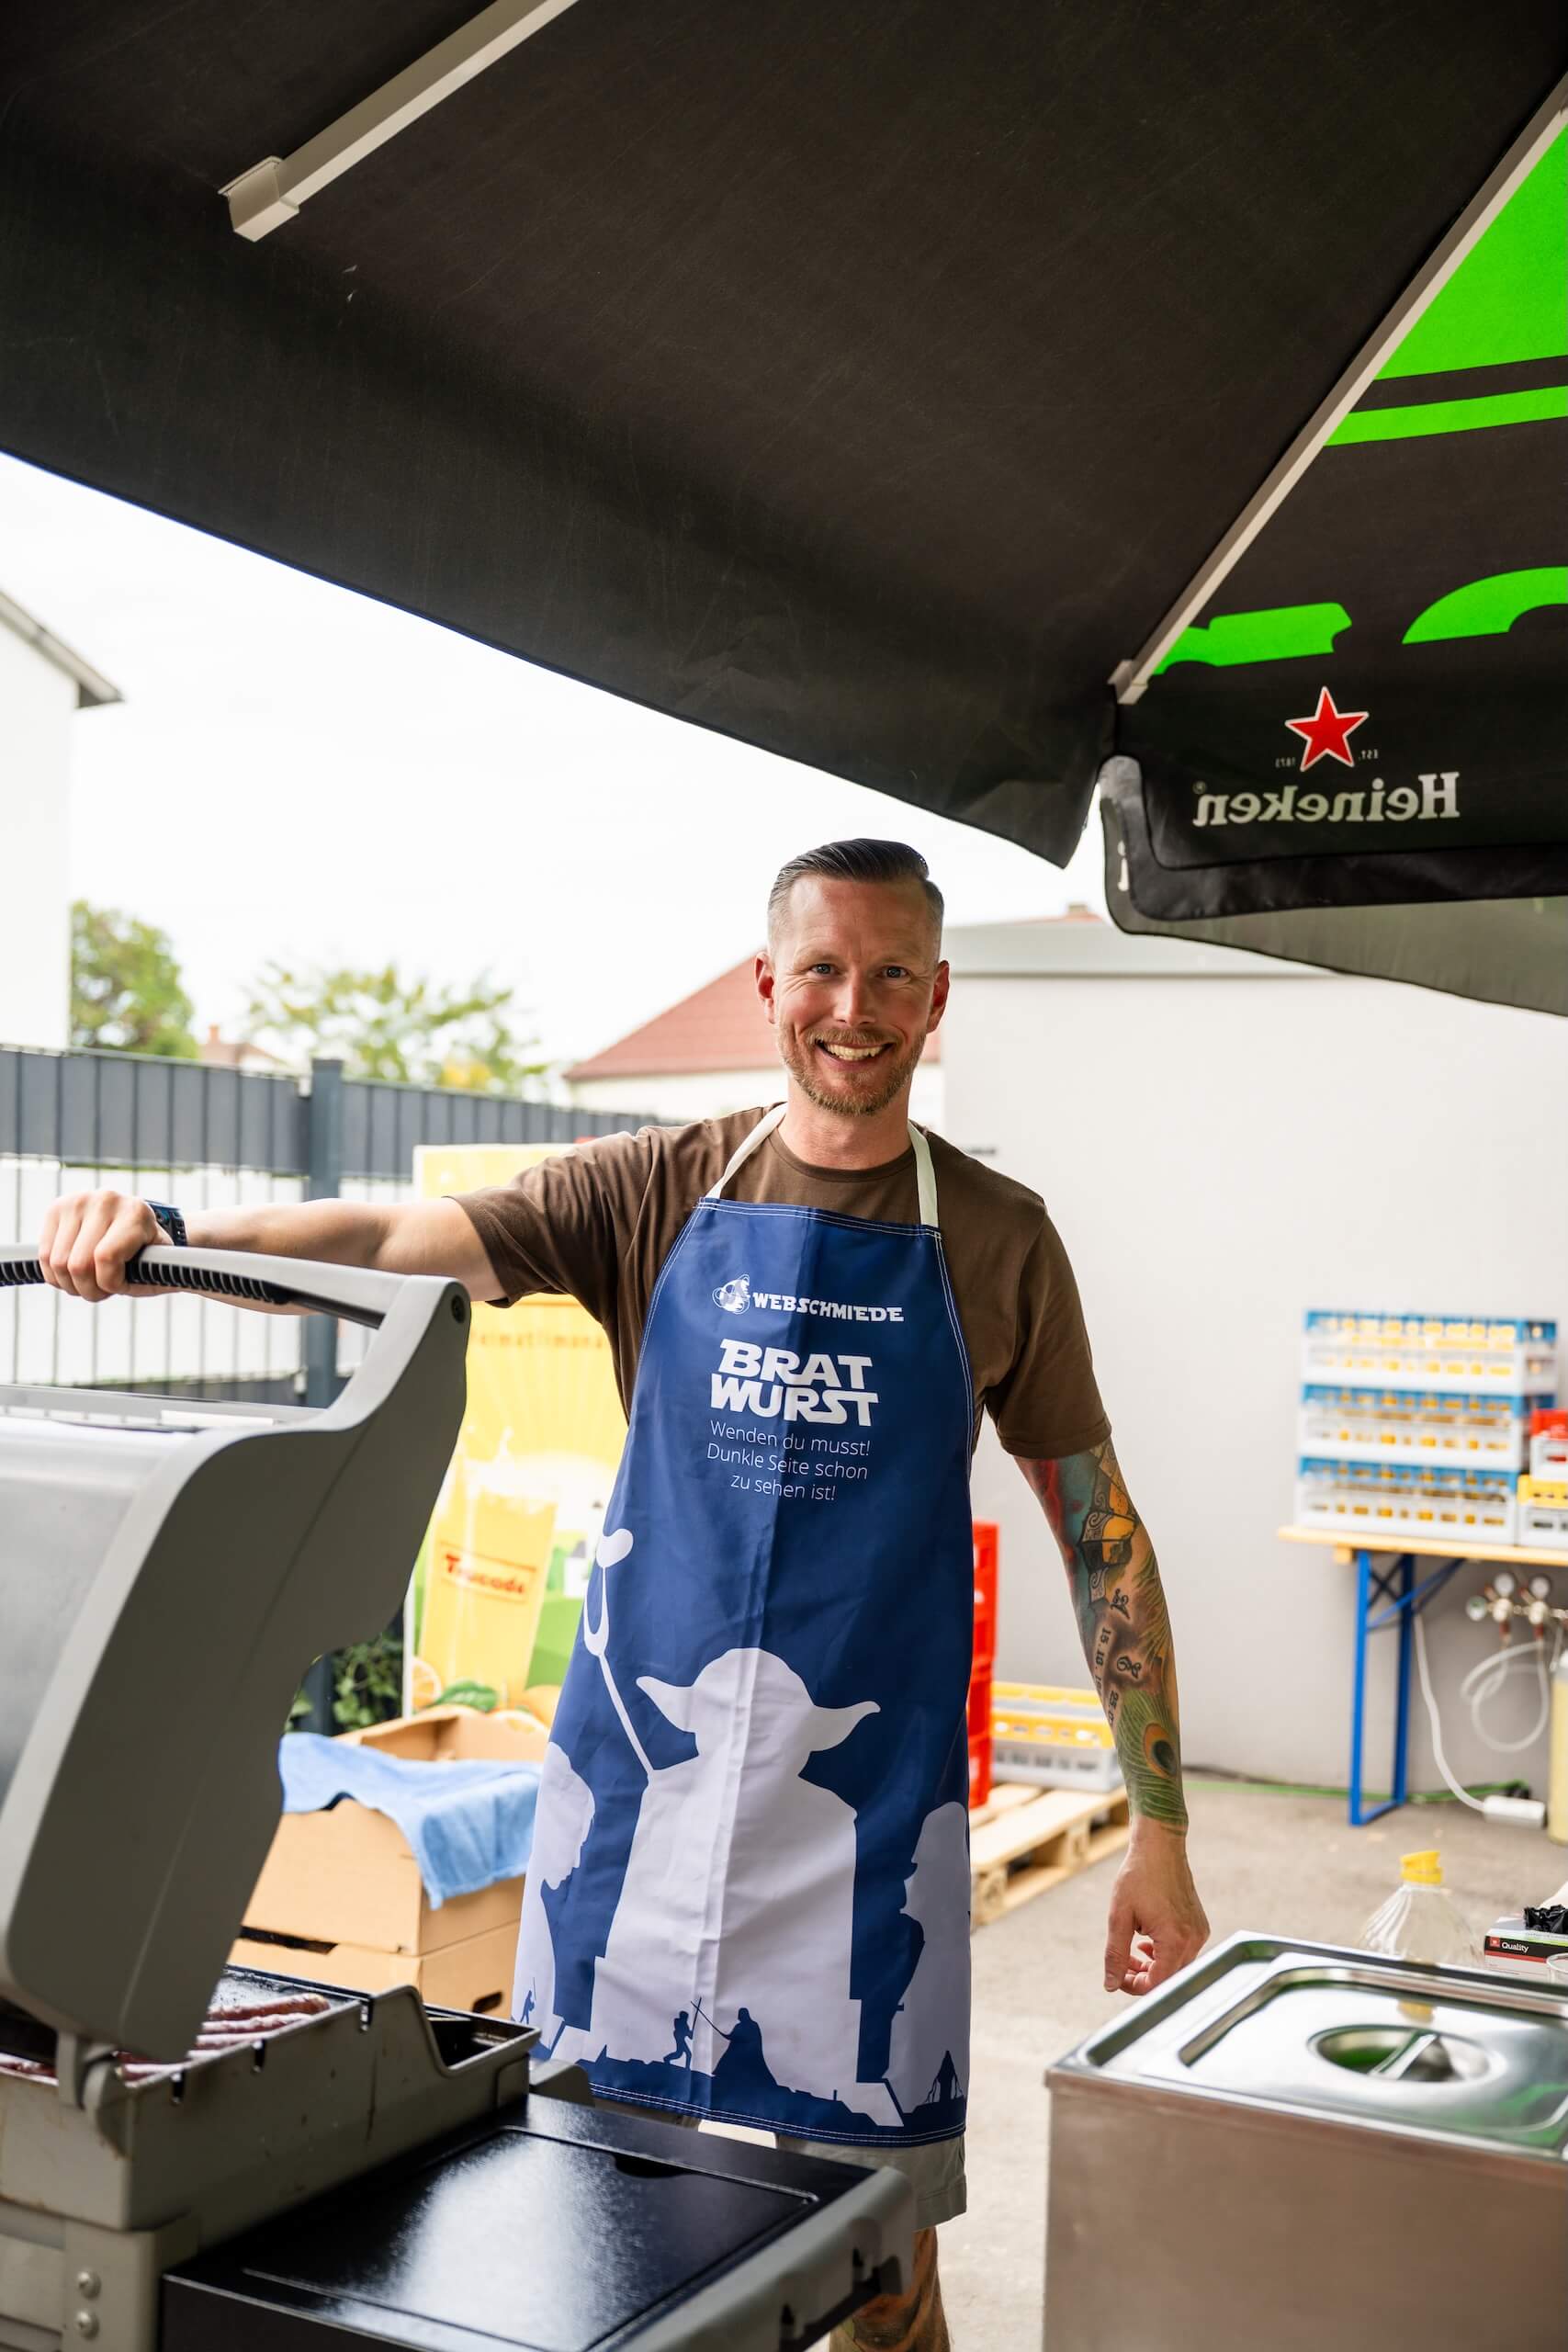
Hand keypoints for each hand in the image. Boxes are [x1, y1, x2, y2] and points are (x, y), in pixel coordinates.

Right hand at [38, 1189, 169, 1301]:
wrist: (143, 1228)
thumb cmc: (153, 1257)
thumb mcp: (158, 1270)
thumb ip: (140, 1278)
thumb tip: (121, 1279)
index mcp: (136, 1213)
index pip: (106, 1259)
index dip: (109, 1285)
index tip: (121, 1287)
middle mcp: (107, 1200)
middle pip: (77, 1264)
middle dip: (88, 1290)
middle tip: (102, 1291)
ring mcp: (79, 1200)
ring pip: (56, 1263)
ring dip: (71, 1285)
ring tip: (90, 1282)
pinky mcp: (57, 1208)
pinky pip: (43, 1254)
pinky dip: (55, 1274)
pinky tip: (72, 1273)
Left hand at [1102, 1822, 1208, 1995]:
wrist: (1160, 1846)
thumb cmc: (1138, 1875)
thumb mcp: (1119, 1916)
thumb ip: (1115, 1955)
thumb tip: (1110, 1984)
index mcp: (1174, 1940)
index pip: (1157, 1985)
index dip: (1134, 1986)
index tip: (1117, 1976)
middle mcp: (1193, 1940)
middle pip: (1168, 1979)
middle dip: (1142, 1976)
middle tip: (1121, 1963)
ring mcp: (1200, 1933)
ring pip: (1176, 1967)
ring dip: (1153, 1966)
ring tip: (1132, 1950)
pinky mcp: (1200, 1926)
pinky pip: (1184, 1952)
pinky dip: (1164, 1953)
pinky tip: (1148, 1940)